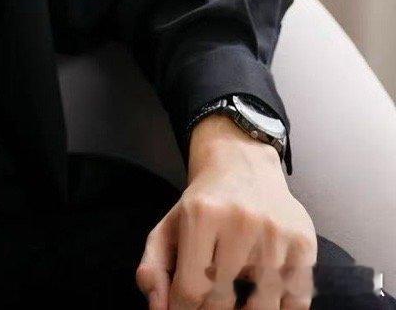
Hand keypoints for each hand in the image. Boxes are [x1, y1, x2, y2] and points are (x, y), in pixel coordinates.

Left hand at [135, 117, 316, 308]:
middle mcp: (241, 221)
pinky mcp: (304, 243)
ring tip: (237, 302)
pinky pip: (297, 302)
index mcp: (202, 214)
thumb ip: (154, 266)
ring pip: (262, 307)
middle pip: (222, 301)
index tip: (184, 307)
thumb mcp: (170, 225)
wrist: (243, 164)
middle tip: (210, 301)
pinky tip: (266, 297)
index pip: (190, 290)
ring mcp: (276, 233)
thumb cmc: (204, 203)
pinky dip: (281, 309)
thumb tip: (156, 307)